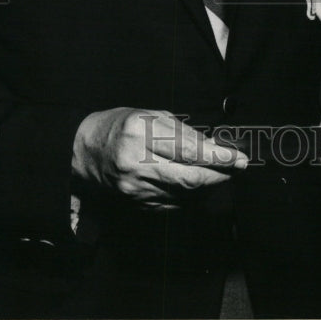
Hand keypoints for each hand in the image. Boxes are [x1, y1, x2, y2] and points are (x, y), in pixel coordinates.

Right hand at [72, 107, 247, 210]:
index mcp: (139, 133)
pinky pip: (171, 203)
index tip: (239, 158)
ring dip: (208, 186)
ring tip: (220, 173)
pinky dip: (190, 195)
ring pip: (183, 194)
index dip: (218, 157)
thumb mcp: (150, 116)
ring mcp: (134, 187)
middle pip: (188, 178)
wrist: (81, 152)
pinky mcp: (135, 203)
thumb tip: (215, 148)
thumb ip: (183, 132)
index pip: (187, 150)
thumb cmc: (119, 126)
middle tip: (237, 168)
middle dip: (219, 175)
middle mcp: (135, 163)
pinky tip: (198, 184)